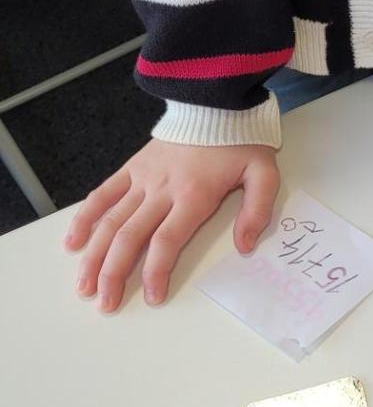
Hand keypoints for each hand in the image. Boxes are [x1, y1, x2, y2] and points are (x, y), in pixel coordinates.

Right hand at [64, 139, 279, 311]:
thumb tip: (245, 247)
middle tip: (105, 304)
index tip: (152, 298)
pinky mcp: (133, 168)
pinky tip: (73, 242)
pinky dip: (86, 217)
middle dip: (114, 274)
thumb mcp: (264, 174)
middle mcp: (161, 190)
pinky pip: (104, 193)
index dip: (156, 272)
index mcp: (193, 195)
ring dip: (94, 255)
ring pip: (110, 221)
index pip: (167, 241)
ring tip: (83, 285)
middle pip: (129, 237)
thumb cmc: (241, 141)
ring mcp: (142, 178)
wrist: (216, 102)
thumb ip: (257, 212)